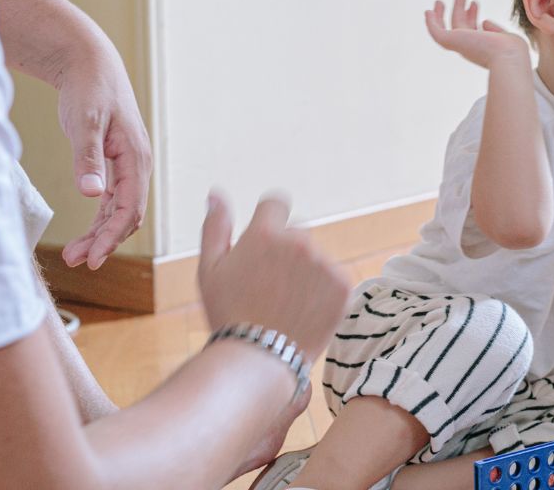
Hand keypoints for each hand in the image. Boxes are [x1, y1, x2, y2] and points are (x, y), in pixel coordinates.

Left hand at [57, 45, 153, 269]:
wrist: (89, 63)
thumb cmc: (89, 89)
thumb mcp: (85, 122)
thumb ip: (88, 159)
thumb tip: (92, 194)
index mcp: (136, 157)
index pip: (130, 208)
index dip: (112, 236)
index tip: (91, 258)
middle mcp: (137, 165)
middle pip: (127, 215)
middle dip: (104, 241)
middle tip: (77, 262)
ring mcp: (127, 165)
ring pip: (119, 210)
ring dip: (100, 233)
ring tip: (74, 254)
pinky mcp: (114, 163)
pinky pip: (112, 199)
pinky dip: (99, 218)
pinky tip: (84, 232)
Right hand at [198, 192, 350, 359]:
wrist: (260, 358)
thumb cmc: (229, 315)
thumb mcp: (210, 270)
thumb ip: (215, 227)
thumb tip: (216, 193)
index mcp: (265, 233)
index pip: (276, 204)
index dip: (269, 223)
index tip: (265, 247)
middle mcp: (299, 242)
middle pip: (297, 233)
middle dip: (286, 252)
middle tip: (270, 288)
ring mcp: (324, 263)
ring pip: (316, 258)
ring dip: (305, 272)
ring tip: (286, 305)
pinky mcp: (343, 284)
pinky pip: (334, 276)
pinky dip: (323, 291)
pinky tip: (304, 311)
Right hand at [424, 0, 529, 69]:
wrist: (507, 56)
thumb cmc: (512, 50)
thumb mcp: (505, 37)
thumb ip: (494, 30)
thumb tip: (484, 22)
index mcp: (482, 48)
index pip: (473, 30)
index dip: (472, 15)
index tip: (475, 2)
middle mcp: (469, 48)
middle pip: (460, 25)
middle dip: (460, 7)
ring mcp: (459, 45)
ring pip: (447, 28)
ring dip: (443, 12)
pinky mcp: (450, 42)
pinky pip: (436, 32)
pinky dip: (431, 23)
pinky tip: (428, 11)